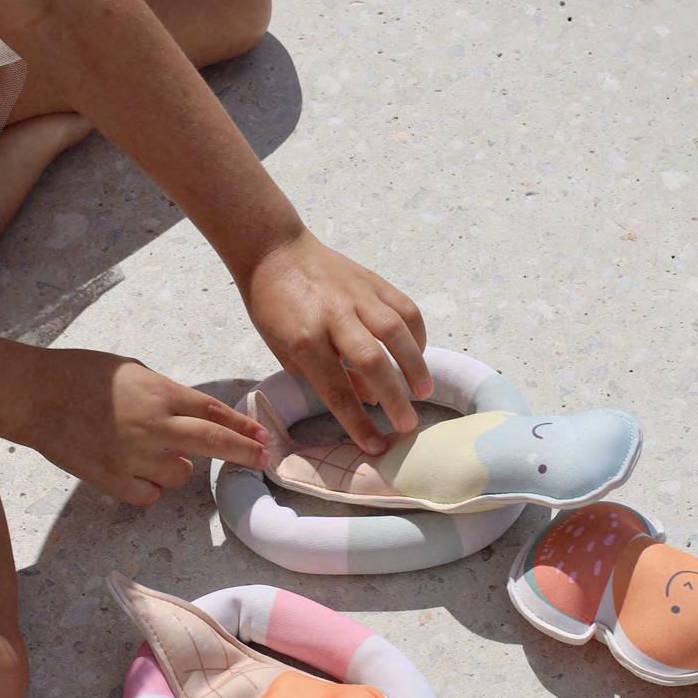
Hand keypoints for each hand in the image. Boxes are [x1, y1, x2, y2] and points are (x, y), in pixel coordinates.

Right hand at [20, 347, 269, 505]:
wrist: (35, 395)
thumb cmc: (82, 374)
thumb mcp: (135, 371)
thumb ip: (167, 394)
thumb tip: (192, 415)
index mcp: (161, 394)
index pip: (215, 413)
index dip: (243, 427)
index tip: (262, 436)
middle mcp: (155, 427)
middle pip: (215, 444)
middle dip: (245, 453)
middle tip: (264, 459)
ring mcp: (135, 457)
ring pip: (181, 476)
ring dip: (176, 466)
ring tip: (149, 450)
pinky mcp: (114, 481)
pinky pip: (150, 495)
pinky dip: (149, 486)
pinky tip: (133, 469)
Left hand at [242, 230, 430, 452]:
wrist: (274, 251)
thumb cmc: (272, 307)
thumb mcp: (285, 349)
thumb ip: (324, 376)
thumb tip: (369, 399)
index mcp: (305, 339)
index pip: (337, 389)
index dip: (359, 422)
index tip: (376, 446)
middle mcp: (334, 317)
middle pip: (373, 361)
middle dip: (395, 397)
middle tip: (408, 425)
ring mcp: (357, 296)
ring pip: (397, 331)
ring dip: (415, 365)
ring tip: (424, 391)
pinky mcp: (373, 280)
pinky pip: (404, 307)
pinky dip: (417, 333)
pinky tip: (419, 353)